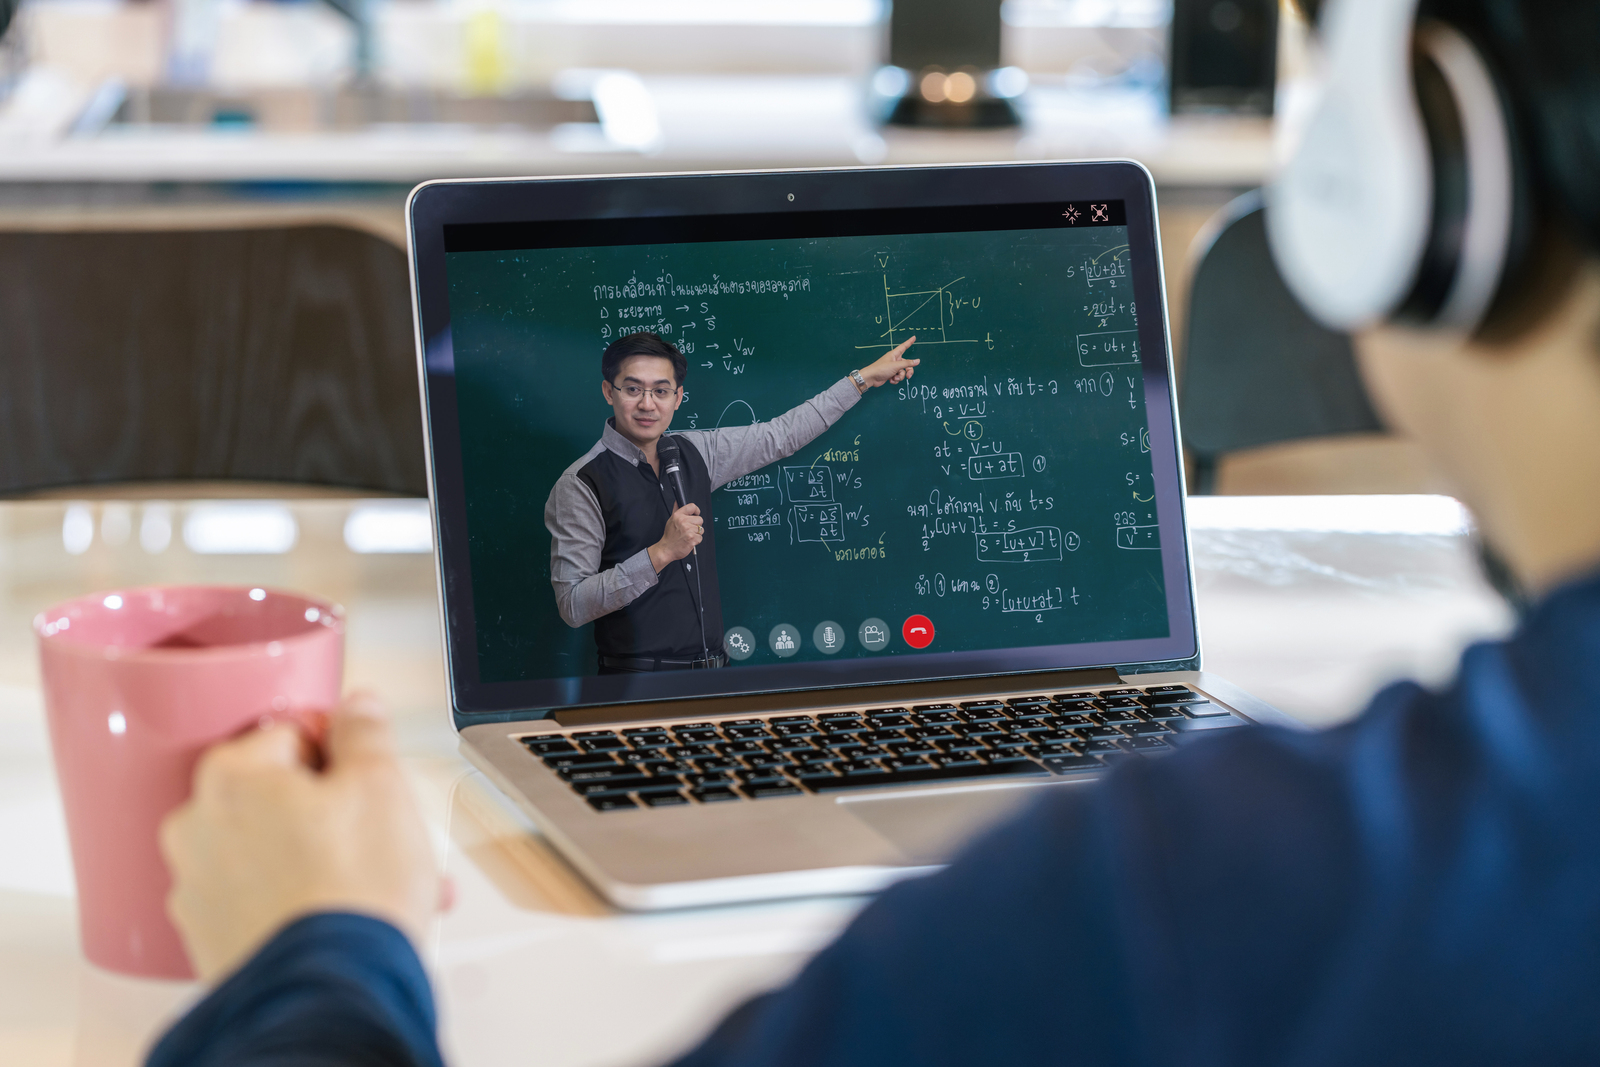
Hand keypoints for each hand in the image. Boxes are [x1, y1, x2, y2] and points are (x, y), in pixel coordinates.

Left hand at [160, 694, 442, 982]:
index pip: (293, 733)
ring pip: (274, 849)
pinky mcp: (211, 937)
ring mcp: (198, 887)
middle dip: (335, 811)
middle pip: (279, 795)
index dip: (341, 753)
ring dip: (324, 856)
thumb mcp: (380, 782)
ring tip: (381, 881)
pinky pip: (262, 898)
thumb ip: (365, 731)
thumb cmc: (350, 890)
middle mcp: (197, 826)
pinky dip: (301, 898)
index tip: (365, 775)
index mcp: (231, 775)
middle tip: (383, 831)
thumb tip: (357, 708)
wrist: (333, 986)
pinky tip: (347, 911)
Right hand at [650, 503, 702, 569]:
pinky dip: (696, 541)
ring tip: (688, 536)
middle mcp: (683, 521)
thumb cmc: (669, 536)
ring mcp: (688, 530)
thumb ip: (676, 510)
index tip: (696, 514)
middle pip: (700, 519)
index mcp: (678, 515)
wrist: (666, 549)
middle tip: (689, 529)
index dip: (696, 510)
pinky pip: (700, 537)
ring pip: (701, 529)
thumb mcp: (671, 520)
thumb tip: (677, 501)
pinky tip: (689, 541)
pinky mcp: (692, 539)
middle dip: (696, 525)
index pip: (692, 506)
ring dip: (697, 533)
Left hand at [855, 336, 919, 390]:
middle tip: (909, 376)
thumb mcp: (896, 366)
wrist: (871, 378)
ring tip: (895, 378)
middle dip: (908, 371)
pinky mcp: (890, 374)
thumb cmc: (882, 368)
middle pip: (906, 364)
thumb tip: (917, 361)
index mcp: (895, 354)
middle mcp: (894, 360)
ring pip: (902, 372)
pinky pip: (897, 376)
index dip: (909, 342)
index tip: (914, 337)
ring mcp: (892, 368)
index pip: (904, 346)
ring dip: (900, 376)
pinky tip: (891, 380)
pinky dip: (895, 379)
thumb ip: (907, 363)